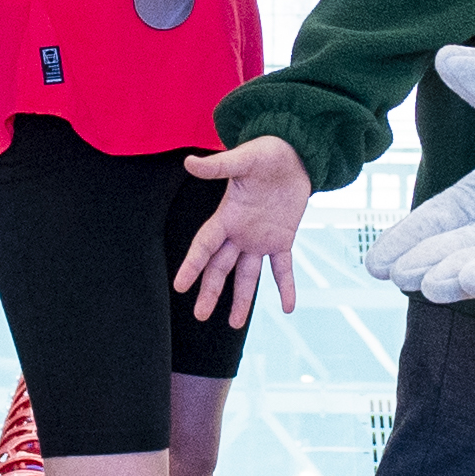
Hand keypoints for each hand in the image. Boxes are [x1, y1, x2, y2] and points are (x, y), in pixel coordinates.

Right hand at [174, 135, 311, 326]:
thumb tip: (189, 163)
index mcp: (227, 216)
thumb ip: (218, 166)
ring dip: (241, 299)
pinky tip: (288, 308)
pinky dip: (286, 287)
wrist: (294, 153)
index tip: (179, 286)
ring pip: (247, 275)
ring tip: (234, 324)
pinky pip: (282, 269)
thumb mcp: (243, 159)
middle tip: (200, 315)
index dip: (192, 266)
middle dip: (210, 291)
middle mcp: (240, 232)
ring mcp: (260, 239)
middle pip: (220, 268)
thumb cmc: (266, 151)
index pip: (204, 246)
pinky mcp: (282, 239)